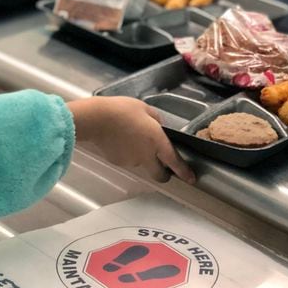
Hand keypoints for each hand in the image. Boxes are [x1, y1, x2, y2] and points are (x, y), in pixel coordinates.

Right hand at [67, 97, 195, 183]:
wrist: (96, 119)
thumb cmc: (121, 110)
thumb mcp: (145, 109)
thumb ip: (156, 120)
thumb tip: (158, 126)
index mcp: (157, 141)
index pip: (175, 161)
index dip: (184, 172)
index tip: (190, 179)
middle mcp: (146, 155)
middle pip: (159, 174)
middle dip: (163, 174)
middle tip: (162, 168)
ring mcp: (131, 161)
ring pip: (141, 163)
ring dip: (140, 155)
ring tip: (130, 137)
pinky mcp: (118, 162)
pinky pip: (127, 159)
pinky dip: (126, 153)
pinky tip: (119, 140)